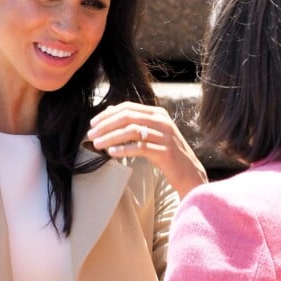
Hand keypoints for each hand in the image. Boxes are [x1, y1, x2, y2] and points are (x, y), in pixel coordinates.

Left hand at [87, 101, 207, 197]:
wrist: (189, 172)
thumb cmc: (166, 152)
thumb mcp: (152, 133)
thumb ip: (134, 121)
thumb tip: (108, 110)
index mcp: (158, 113)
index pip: (128, 107)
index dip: (108, 114)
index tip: (93, 123)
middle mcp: (162, 121)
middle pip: (128, 117)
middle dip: (106, 125)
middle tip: (91, 135)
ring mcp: (164, 135)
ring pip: (131, 131)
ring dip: (111, 137)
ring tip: (97, 145)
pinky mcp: (165, 151)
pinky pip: (139, 147)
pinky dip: (123, 149)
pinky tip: (112, 153)